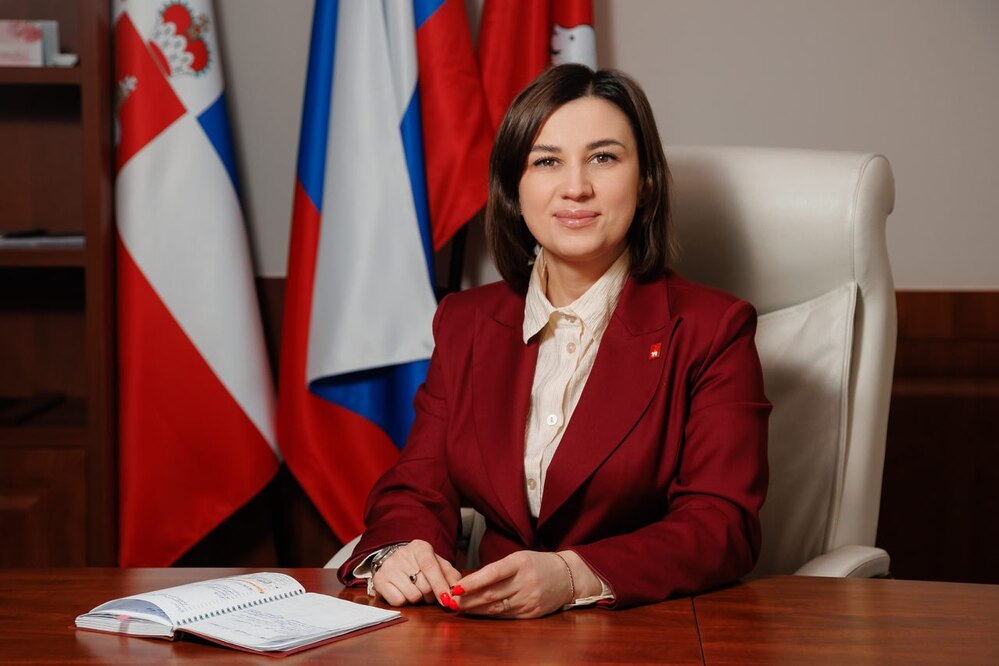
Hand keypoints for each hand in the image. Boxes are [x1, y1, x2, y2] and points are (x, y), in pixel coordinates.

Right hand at [370, 539, 460, 607]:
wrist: (397, 562)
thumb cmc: (422, 565)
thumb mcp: (439, 565)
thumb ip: (452, 576)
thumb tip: (458, 591)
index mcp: (420, 547)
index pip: (430, 567)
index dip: (440, 585)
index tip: (447, 600)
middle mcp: (402, 554)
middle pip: (424, 586)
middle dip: (431, 595)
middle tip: (429, 591)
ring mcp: (388, 567)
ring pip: (412, 596)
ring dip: (418, 599)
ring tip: (415, 589)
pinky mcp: (379, 580)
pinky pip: (398, 602)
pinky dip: (404, 601)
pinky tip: (404, 591)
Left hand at [450, 550, 575, 618]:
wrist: (567, 577)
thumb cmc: (538, 564)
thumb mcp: (519, 558)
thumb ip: (497, 569)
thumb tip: (469, 582)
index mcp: (520, 562)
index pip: (493, 573)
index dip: (473, 582)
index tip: (456, 587)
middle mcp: (525, 581)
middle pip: (491, 594)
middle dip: (468, 599)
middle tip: (450, 601)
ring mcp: (529, 599)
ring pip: (496, 607)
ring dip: (475, 609)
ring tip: (459, 608)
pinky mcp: (531, 613)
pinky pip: (505, 615)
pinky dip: (489, 614)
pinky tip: (477, 613)